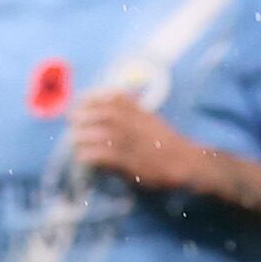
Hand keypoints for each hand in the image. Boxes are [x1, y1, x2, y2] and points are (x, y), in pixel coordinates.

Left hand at [66, 92, 205, 191]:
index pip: (113, 98)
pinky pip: (104, 155)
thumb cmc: (171, 145)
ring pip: (99, 133)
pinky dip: (90, 155)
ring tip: (74, 141)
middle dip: (83, 116)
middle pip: (102, 114)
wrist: (188, 163)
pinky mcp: (130, 161)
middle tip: (72, 122)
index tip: (81, 101)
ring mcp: (131, 142)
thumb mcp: (154, 121)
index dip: (93, 98)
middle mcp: (134, 124)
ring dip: (83, 136)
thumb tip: (118, 105)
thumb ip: (136, 112)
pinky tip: (84, 158)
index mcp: (141, 112)